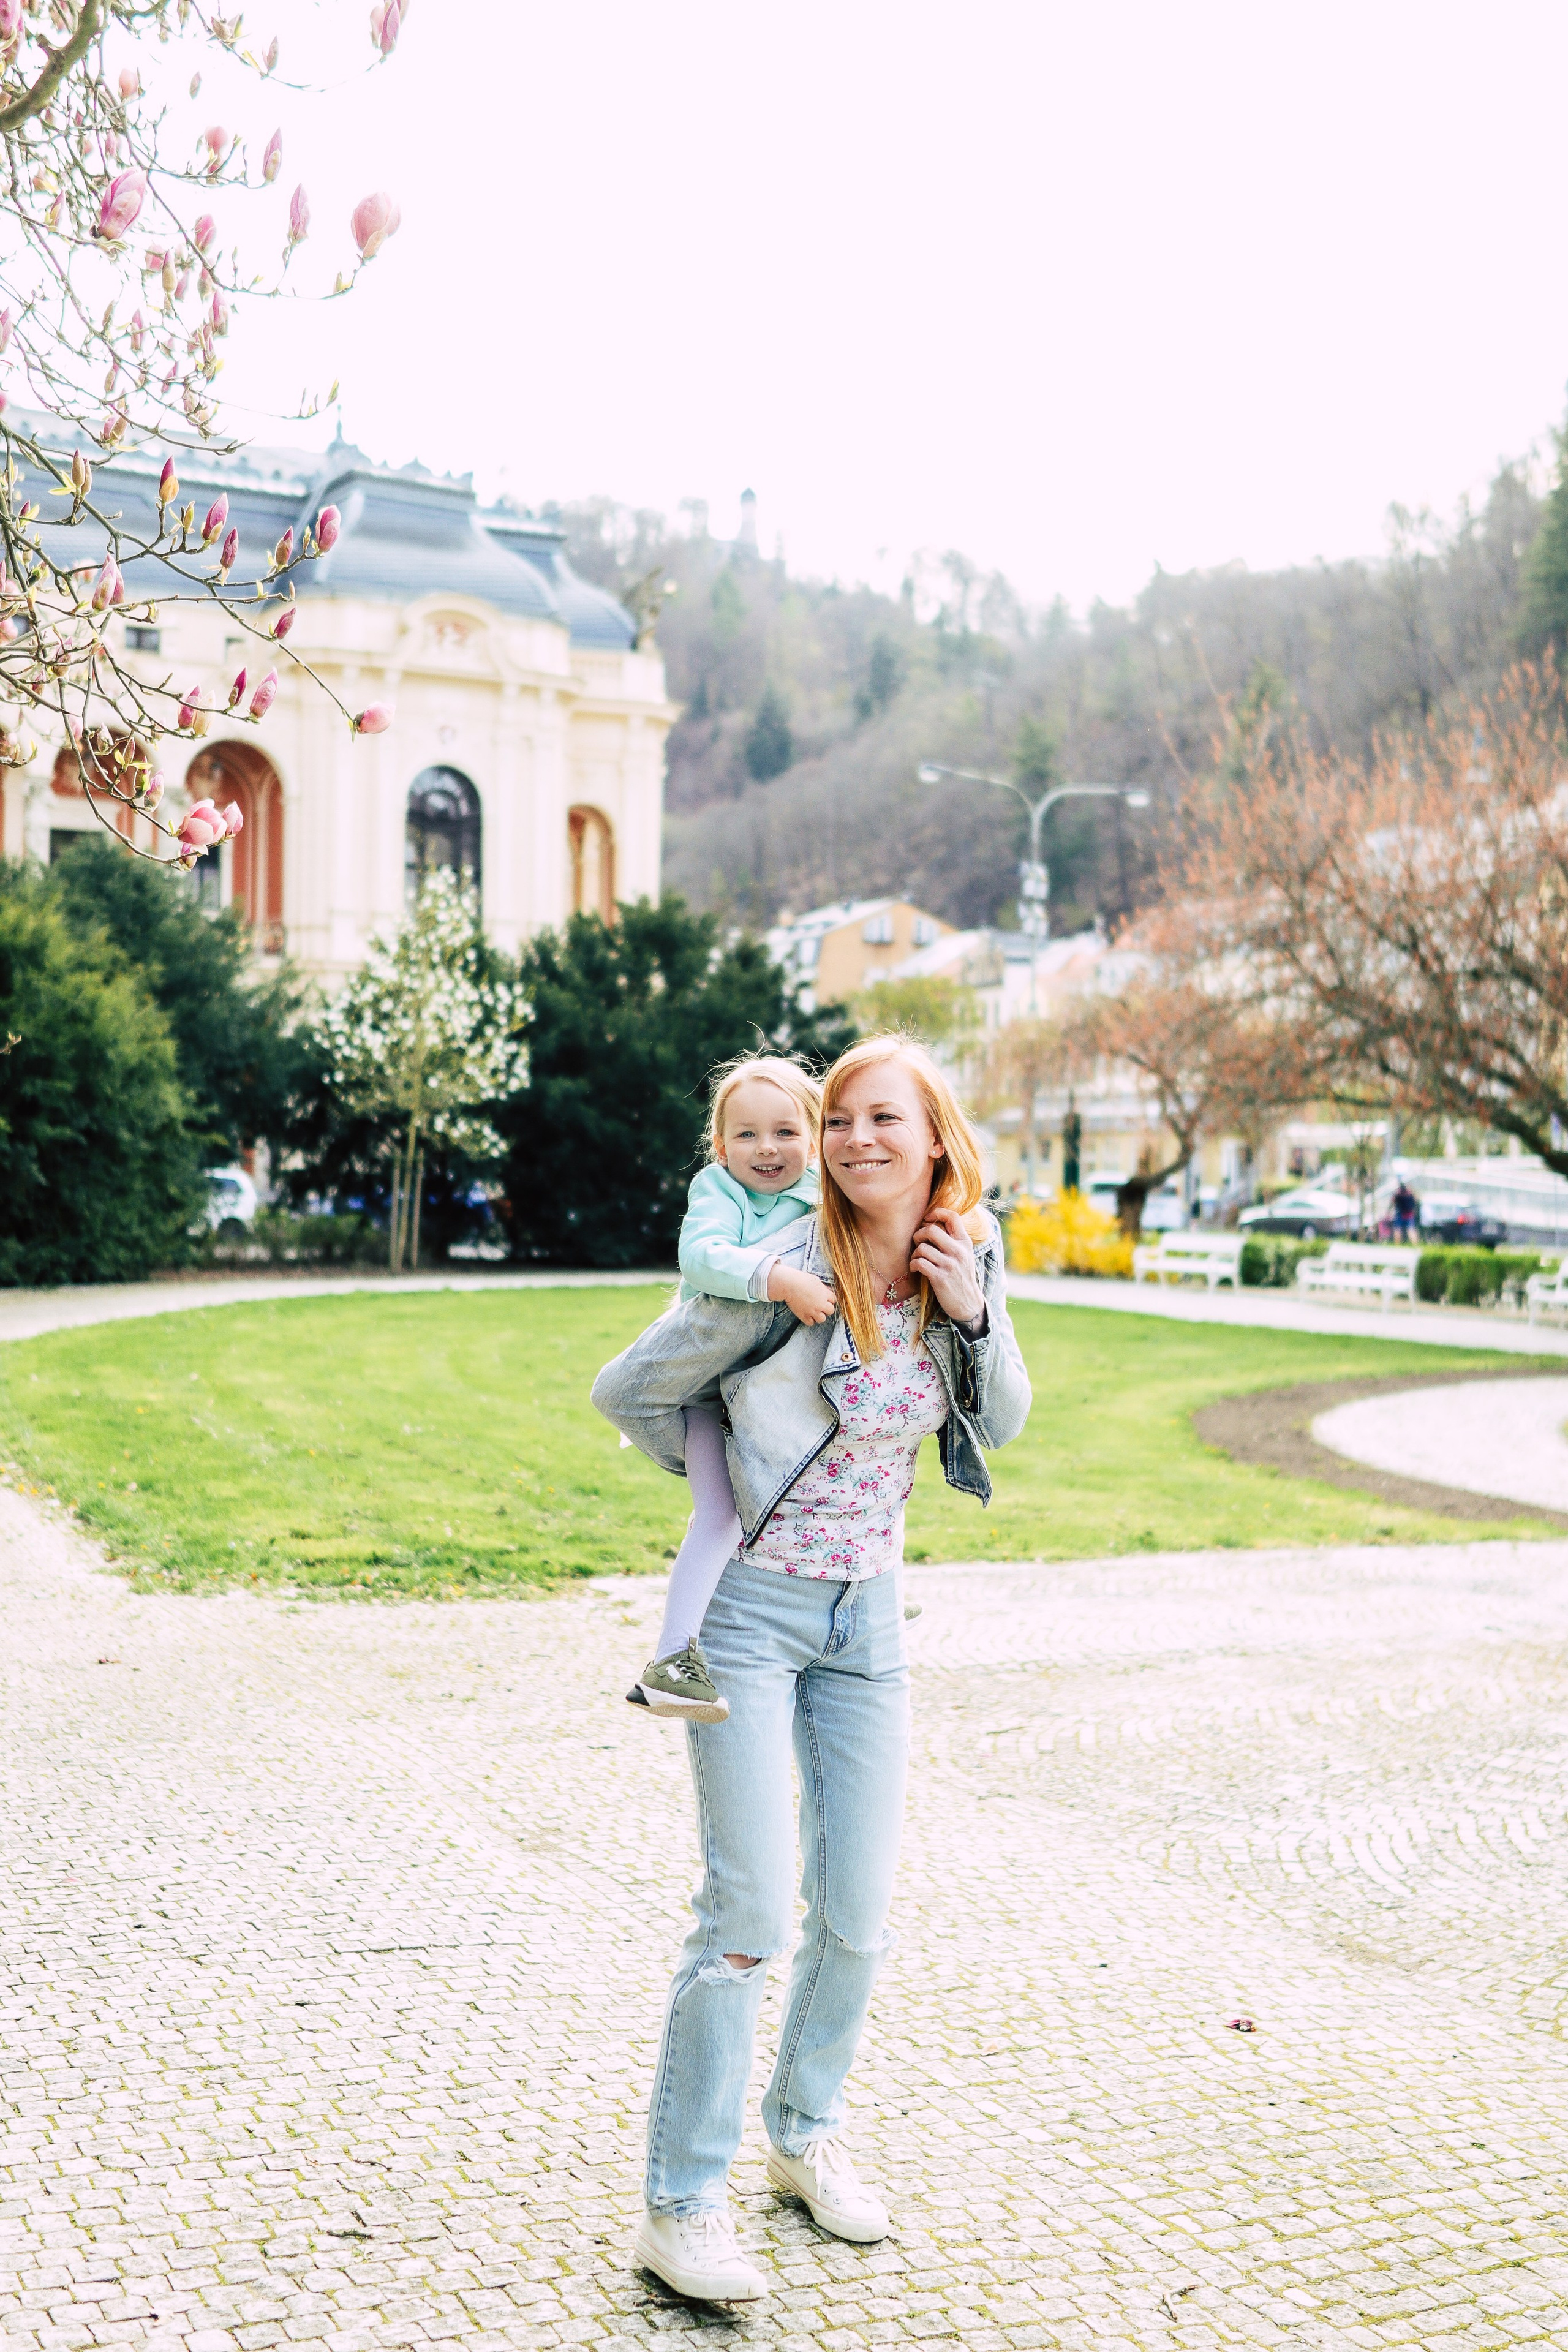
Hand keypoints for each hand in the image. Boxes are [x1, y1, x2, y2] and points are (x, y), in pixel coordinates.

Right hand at [770, 1265, 837, 1325]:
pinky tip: (807, 1314)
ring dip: (819, 1316)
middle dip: (826, 1309)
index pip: (834, 1300)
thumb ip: (823, 1288)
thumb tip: (827, 1291)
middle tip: (820, 1306)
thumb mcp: (816, 1280)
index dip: (829, 1299)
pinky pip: (811, 1323)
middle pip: (831, 1311)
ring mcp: (812, 1311)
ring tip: (813, 1311)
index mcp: (824, 1294)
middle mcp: (820, 1304)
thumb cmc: (801, 1280)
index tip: (824, 1299)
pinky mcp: (804, 1316)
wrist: (789, 1285)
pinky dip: (809, 1320)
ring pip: (822, 1319)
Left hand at [910, 1205, 984, 1332]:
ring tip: (917, 1259)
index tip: (927, 1219)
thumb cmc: (961, 1276)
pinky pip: (919, 1263)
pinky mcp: (940, 1278)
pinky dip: (913, 1265)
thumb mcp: (964, 1254)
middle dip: (919, 1234)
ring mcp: (950, 1265)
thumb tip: (931, 1222)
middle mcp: (958, 1251)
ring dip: (915, 1253)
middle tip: (918, 1242)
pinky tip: (916, 1268)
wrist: (968, 1302)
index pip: (953, 1216)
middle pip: (931, 1230)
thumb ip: (953, 1239)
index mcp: (965, 1242)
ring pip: (922, 1248)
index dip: (937, 1212)